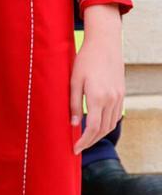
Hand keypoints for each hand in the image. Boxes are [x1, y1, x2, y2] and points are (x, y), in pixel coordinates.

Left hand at [71, 4, 123, 153]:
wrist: (105, 44)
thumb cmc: (85, 60)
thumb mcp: (74, 81)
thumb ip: (73, 104)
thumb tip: (73, 124)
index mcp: (97, 97)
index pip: (91, 128)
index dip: (83, 141)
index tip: (74, 149)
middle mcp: (111, 100)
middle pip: (102, 130)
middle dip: (90, 141)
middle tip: (78, 147)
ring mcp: (118, 97)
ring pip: (111, 124)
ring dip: (99, 135)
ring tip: (86, 140)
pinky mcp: (121, 94)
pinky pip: (116, 116)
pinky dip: (107, 125)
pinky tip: (98, 127)